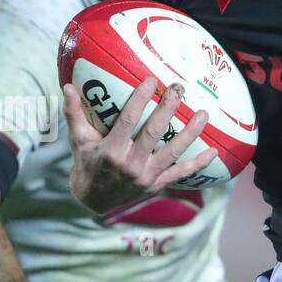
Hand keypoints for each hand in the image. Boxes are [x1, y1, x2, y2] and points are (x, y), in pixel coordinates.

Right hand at [63, 76, 214, 214]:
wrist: (93, 200)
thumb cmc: (87, 162)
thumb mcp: (78, 139)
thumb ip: (73, 113)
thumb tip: (67, 86)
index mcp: (110, 150)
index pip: (128, 121)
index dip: (140, 100)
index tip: (152, 80)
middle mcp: (130, 164)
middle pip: (154, 132)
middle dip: (168, 109)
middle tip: (179, 89)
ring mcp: (146, 176)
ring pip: (173, 151)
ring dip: (191, 133)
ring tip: (203, 114)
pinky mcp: (157, 184)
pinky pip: (181, 173)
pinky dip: (198, 164)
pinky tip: (213, 152)